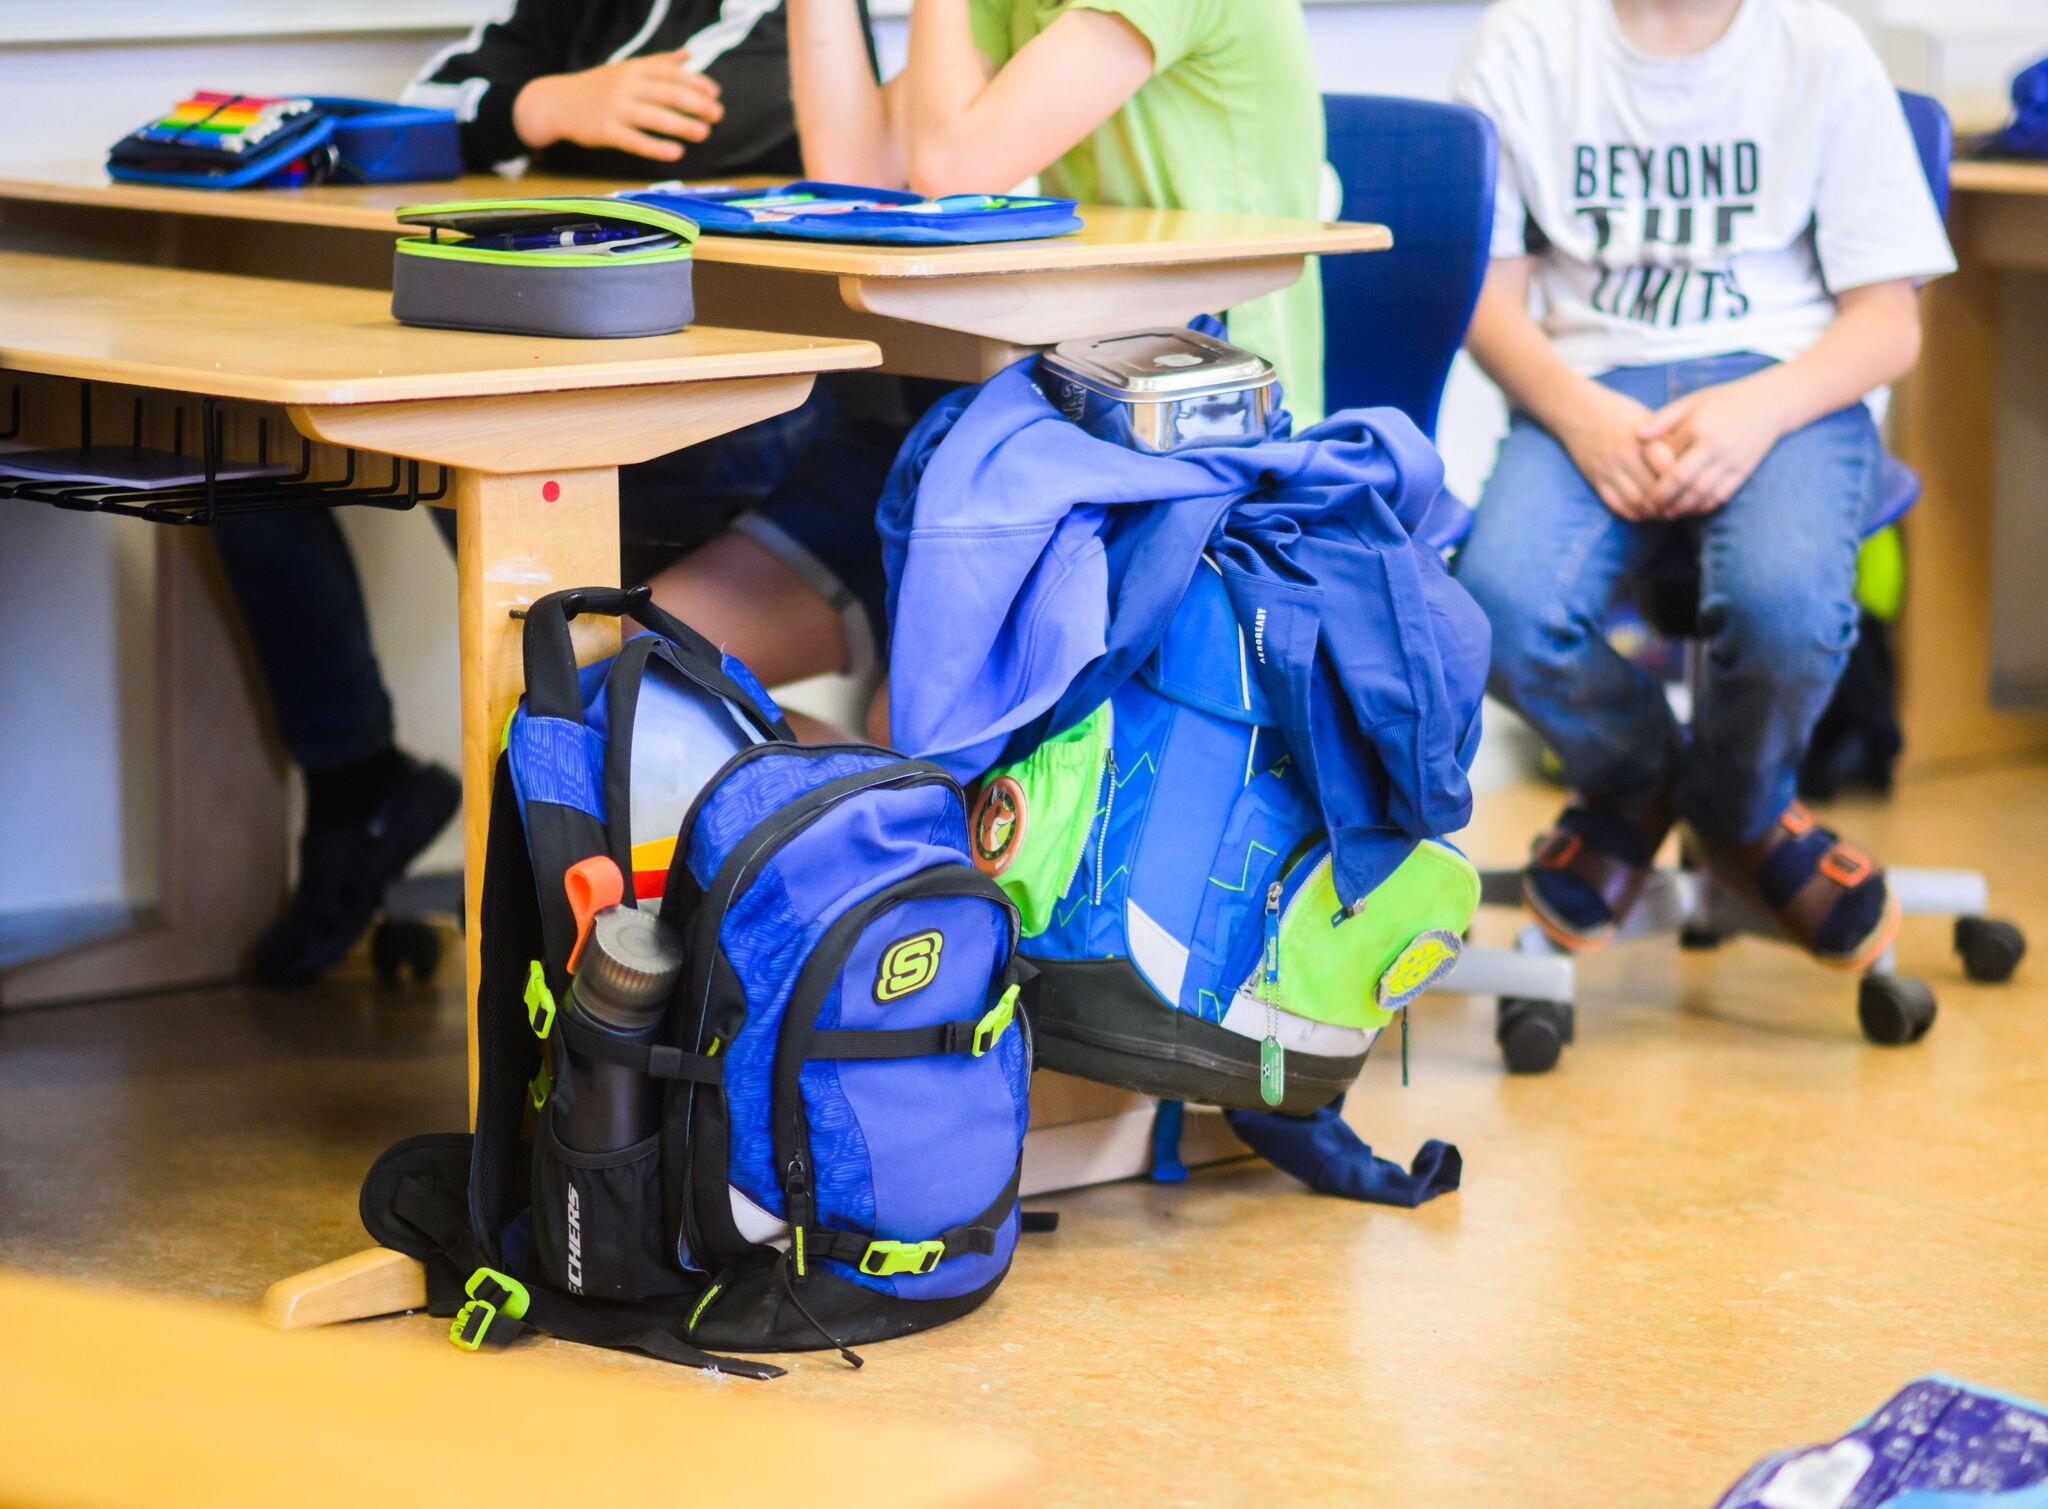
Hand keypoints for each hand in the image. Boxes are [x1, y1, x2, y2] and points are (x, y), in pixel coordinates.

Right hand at [512, 50, 723, 162]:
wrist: (557, 102)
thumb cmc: (598, 86)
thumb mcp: (627, 69)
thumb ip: (659, 63)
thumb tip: (688, 56)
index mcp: (634, 69)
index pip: (671, 73)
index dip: (697, 82)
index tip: (715, 93)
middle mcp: (626, 86)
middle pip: (668, 93)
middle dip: (696, 104)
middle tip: (717, 114)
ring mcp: (616, 109)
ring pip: (655, 117)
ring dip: (683, 125)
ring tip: (704, 133)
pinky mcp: (606, 132)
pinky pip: (636, 141)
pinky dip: (657, 147)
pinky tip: (677, 152)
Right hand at [1554, 382, 1677, 521]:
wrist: (1576, 411)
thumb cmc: (1618, 413)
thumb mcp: (1645, 418)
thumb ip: (1666, 438)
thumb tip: (1691, 460)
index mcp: (1642, 437)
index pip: (1668, 467)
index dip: (1681, 482)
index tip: (1691, 489)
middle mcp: (1625, 454)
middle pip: (1653, 488)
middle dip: (1669, 502)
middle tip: (1682, 508)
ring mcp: (1608, 468)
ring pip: (1635, 500)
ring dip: (1651, 511)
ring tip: (1663, 513)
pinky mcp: (1595, 478)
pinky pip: (1615, 503)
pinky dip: (1631, 512)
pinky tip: (1642, 512)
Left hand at [1636, 379, 1787, 517]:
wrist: (1770, 403)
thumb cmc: (1724, 400)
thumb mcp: (1692, 401)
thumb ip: (1663, 418)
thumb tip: (1635, 434)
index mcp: (1698, 427)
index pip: (1668, 458)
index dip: (1653, 476)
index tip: (1639, 488)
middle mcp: (1715, 445)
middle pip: (1683, 480)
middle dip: (1664, 497)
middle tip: (1649, 507)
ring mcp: (1732, 459)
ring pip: (1702, 491)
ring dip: (1683, 506)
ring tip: (1668, 513)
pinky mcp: (1744, 470)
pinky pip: (1723, 494)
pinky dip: (1706, 505)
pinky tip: (1693, 509)